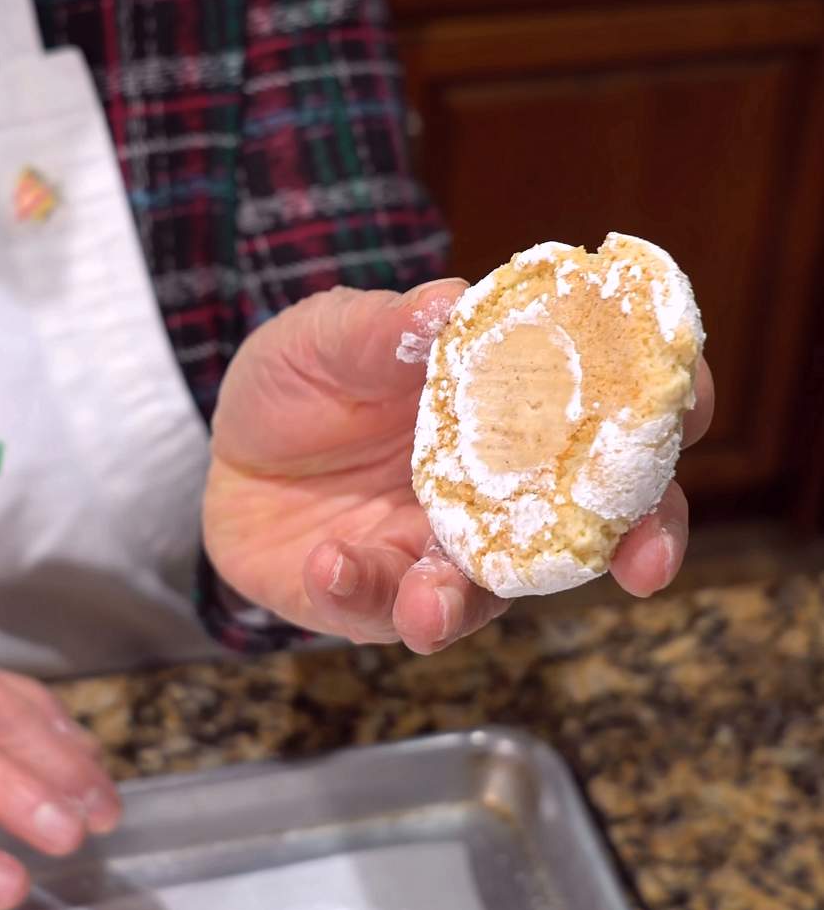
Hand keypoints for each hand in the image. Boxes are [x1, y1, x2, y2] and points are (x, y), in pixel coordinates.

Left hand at [205, 280, 714, 653]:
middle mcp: (498, 490)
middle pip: (598, 519)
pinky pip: (387, 609)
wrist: (227, 457)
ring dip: (472, 601)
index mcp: (505, 410)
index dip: (661, 406)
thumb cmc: (299, 382)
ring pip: (496, 591)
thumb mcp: (325, 338)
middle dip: (639, 539)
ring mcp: (445, 549)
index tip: (683, 405)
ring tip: (429, 601)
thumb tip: (449, 301)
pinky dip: (363, 591)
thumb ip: (382, 330)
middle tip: (643, 559)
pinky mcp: (383, 595)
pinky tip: (327, 561)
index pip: (610, 408)